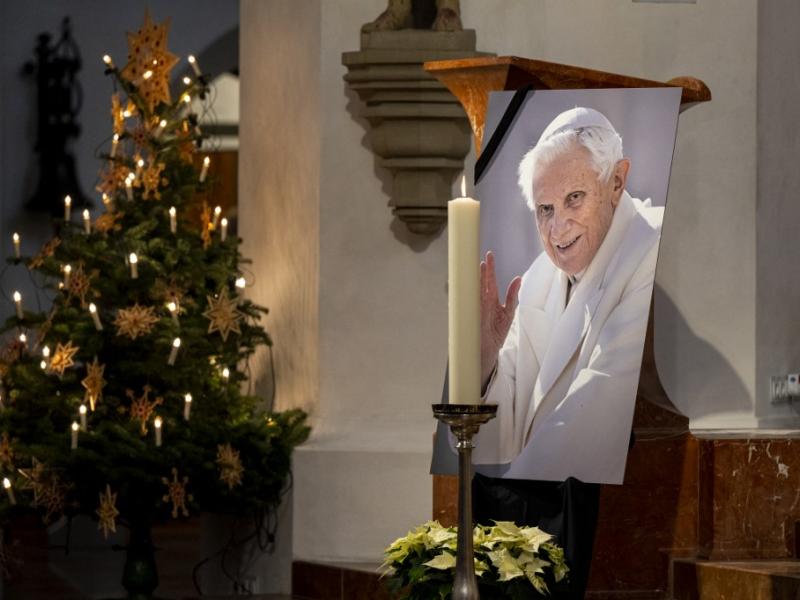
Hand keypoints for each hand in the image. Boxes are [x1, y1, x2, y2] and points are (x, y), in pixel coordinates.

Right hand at [481, 251, 521, 386]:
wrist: (487, 350)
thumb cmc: (496, 332)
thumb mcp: (508, 313)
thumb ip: (512, 296)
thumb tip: (518, 279)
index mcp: (491, 299)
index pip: (489, 281)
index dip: (489, 269)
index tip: (488, 256)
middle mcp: (482, 302)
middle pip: (481, 283)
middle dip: (481, 271)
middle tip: (481, 259)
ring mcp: (476, 309)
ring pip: (474, 290)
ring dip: (475, 280)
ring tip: (475, 268)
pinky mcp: (473, 317)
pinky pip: (469, 304)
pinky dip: (468, 294)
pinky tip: (467, 285)